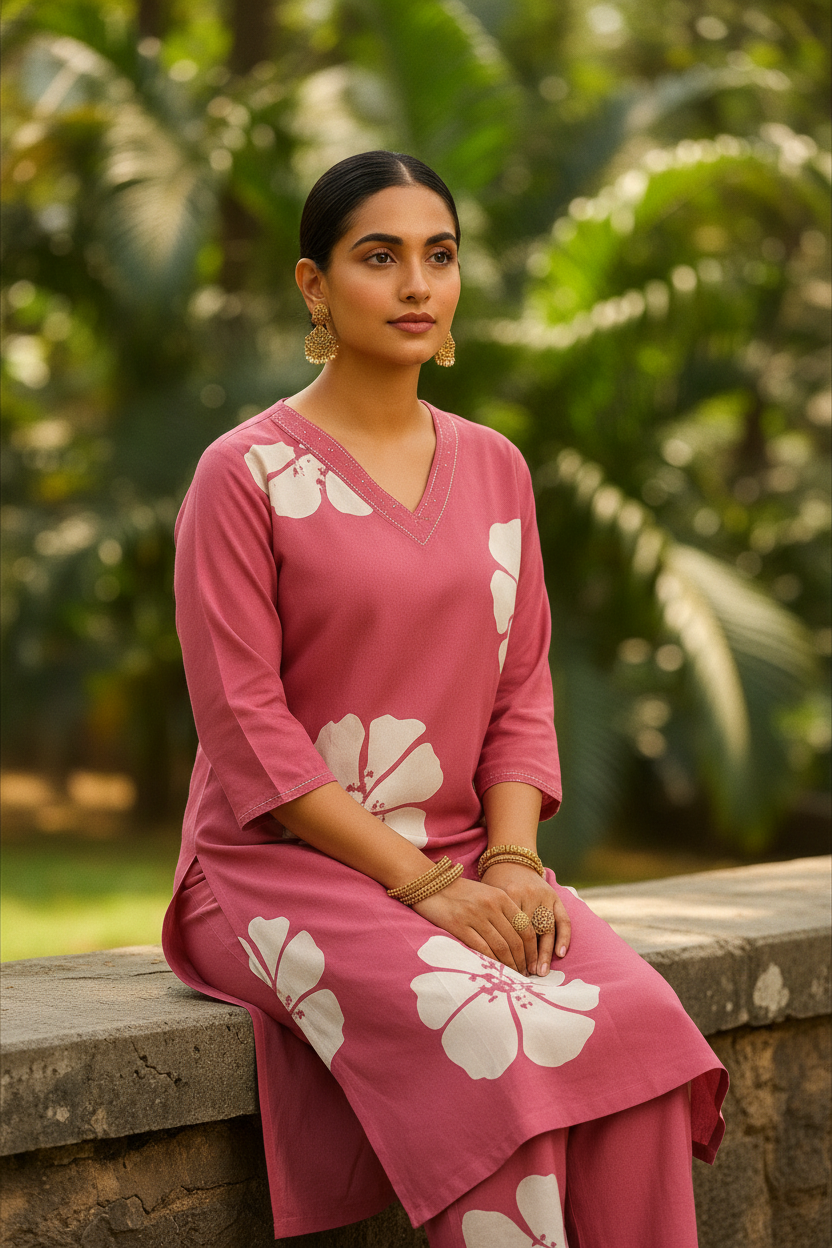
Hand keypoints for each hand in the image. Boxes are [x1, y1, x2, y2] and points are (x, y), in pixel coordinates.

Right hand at [412, 875, 537, 975]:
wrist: (430, 884)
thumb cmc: (460, 892)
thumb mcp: (486, 894)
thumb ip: (503, 911)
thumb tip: (518, 940)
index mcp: (501, 897)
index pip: (525, 927)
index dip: (532, 949)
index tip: (534, 962)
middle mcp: (491, 906)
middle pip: (515, 940)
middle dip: (523, 961)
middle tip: (525, 974)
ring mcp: (475, 916)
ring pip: (501, 947)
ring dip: (509, 965)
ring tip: (512, 976)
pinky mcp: (459, 926)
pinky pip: (482, 949)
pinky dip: (492, 962)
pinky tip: (495, 971)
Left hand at [478, 862, 570, 976]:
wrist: (510, 859)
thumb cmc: (494, 884)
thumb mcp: (488, 898)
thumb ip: (489, 921)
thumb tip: (487, 954)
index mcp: (507, 896)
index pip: (510, 930)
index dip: (510, 951)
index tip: (508, 970)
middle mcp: (527, 896)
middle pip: (529, 932)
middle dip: (528, 956)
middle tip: (527, 976)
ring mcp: (543, 896)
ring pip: (546, 929)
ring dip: (545, 952)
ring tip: (541, 971)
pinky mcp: (554, 896)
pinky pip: (563, 919)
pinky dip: (563, 937)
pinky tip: (560, 953)